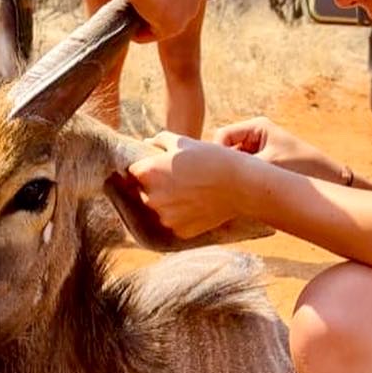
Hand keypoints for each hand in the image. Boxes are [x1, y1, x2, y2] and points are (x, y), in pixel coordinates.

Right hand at [110, 0, 209, 40]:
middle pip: (177, 1)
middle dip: (157, 2)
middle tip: (134, 2)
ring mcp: (190, 7)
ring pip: (166, 18)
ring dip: (148, 18)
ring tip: (128, 16)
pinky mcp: (175, 24)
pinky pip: (154, 33)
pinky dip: (140, 34)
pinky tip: (129, 30)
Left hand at [128, 132, 251, 237]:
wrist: (240, 185)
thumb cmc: (211, 158)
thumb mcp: (183, 142)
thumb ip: (160, 141)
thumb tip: (147, 142)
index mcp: (147, 172)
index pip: (131, 172)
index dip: (144, 168)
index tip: (157, 167)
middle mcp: (150, 198)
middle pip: (142, 192)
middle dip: (154, 186)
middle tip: (177, 180)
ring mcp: (164, 217)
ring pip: (158, 209)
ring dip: (166, 203)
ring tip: (189, 192)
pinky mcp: (178, 231)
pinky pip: (173, 223)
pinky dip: (181, 216)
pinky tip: (196, 205)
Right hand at [214, 117, 344, 180]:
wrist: (330, 180)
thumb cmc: (303, 168)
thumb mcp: (269, 167)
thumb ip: (240, 168)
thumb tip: (213, 174)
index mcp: (256, 126)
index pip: (221, 136)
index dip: (215, 154)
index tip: (218, 175)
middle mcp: (254, 136)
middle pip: (223, 150)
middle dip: (222, 167)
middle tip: (223, 186)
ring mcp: (257, 151)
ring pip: (231, 164)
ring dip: (232, 176)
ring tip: (236, 191)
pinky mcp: (261, 166)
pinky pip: (242, 173)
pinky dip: (240, 183)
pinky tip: (244, 195)